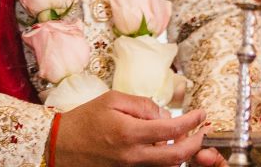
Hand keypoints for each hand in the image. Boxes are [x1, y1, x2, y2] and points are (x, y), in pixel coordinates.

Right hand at [56, 91, 210, 166]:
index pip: (172, 129)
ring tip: (183, 135)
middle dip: (195, 143)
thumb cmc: (85, 119)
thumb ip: (143, 104)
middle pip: (176, 156)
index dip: (192, 121)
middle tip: (202, 129)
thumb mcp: (113, 100)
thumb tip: (165, 115)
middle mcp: (132, 156)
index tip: (202, 113)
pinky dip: (163, 157)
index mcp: (129, 133)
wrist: (58, 146)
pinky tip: (163, 144)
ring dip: (180, 151)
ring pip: (166, 165)